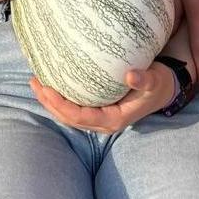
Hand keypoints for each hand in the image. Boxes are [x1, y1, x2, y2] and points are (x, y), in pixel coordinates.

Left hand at [30, 62, 178, 132]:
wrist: (163, 89)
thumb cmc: (158, 84)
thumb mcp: (155, 80)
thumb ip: (144, 79)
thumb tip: (130, 76)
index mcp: (113, 119)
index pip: (80, 117)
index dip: (61, 106)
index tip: (47, 89)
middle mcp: (103, 123)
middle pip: (69, 118)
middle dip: (49, 103)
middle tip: (34, 82)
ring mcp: (99, 118)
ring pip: (69, 115)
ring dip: (51, 102)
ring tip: (35, 83)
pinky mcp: (98, 110)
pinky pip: (74, 108)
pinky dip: (60, 98)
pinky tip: (51, 84)